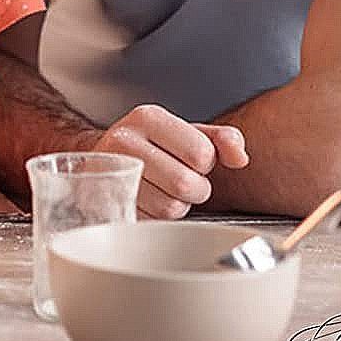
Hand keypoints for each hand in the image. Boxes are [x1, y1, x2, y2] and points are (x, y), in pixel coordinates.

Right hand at [82, 105, 247, 219]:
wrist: (100, 159)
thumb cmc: (151, 147)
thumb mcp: (186, 133)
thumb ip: (222, 140)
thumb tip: (240, 157)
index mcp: (148, 117)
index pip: (202, 153)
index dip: (204, 163)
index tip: (187, 158)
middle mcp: (125, 140)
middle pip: (187, 184)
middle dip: (193, 189)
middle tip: (179, 179)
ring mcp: (113, 172)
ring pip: (170, 208)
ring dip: (175, 205)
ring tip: (161, 189)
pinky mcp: (109, 201)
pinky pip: (152, 223)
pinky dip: (157, 218)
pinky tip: (148, 201)